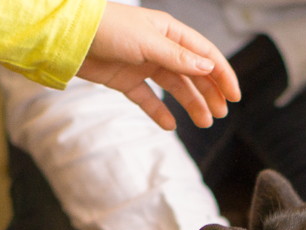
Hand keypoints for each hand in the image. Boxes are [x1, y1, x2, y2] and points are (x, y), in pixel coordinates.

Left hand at [78, 3, 240, 130]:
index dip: (222, 74)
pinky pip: (148, 98)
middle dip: (209, 93)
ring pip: (174, 87)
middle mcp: (159, 47)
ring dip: (190, 103)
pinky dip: (159, 111)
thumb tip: (207, 68)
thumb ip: (178, 58)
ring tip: (203, 122)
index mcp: (169, 31)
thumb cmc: (108, 28)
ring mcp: (143, 64)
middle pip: (192, 73)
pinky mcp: (126, 80)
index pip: (204, 54)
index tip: (234, 96)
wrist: (70, 36)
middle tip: (219, 114)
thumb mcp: (148, 42)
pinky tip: (170, 124)